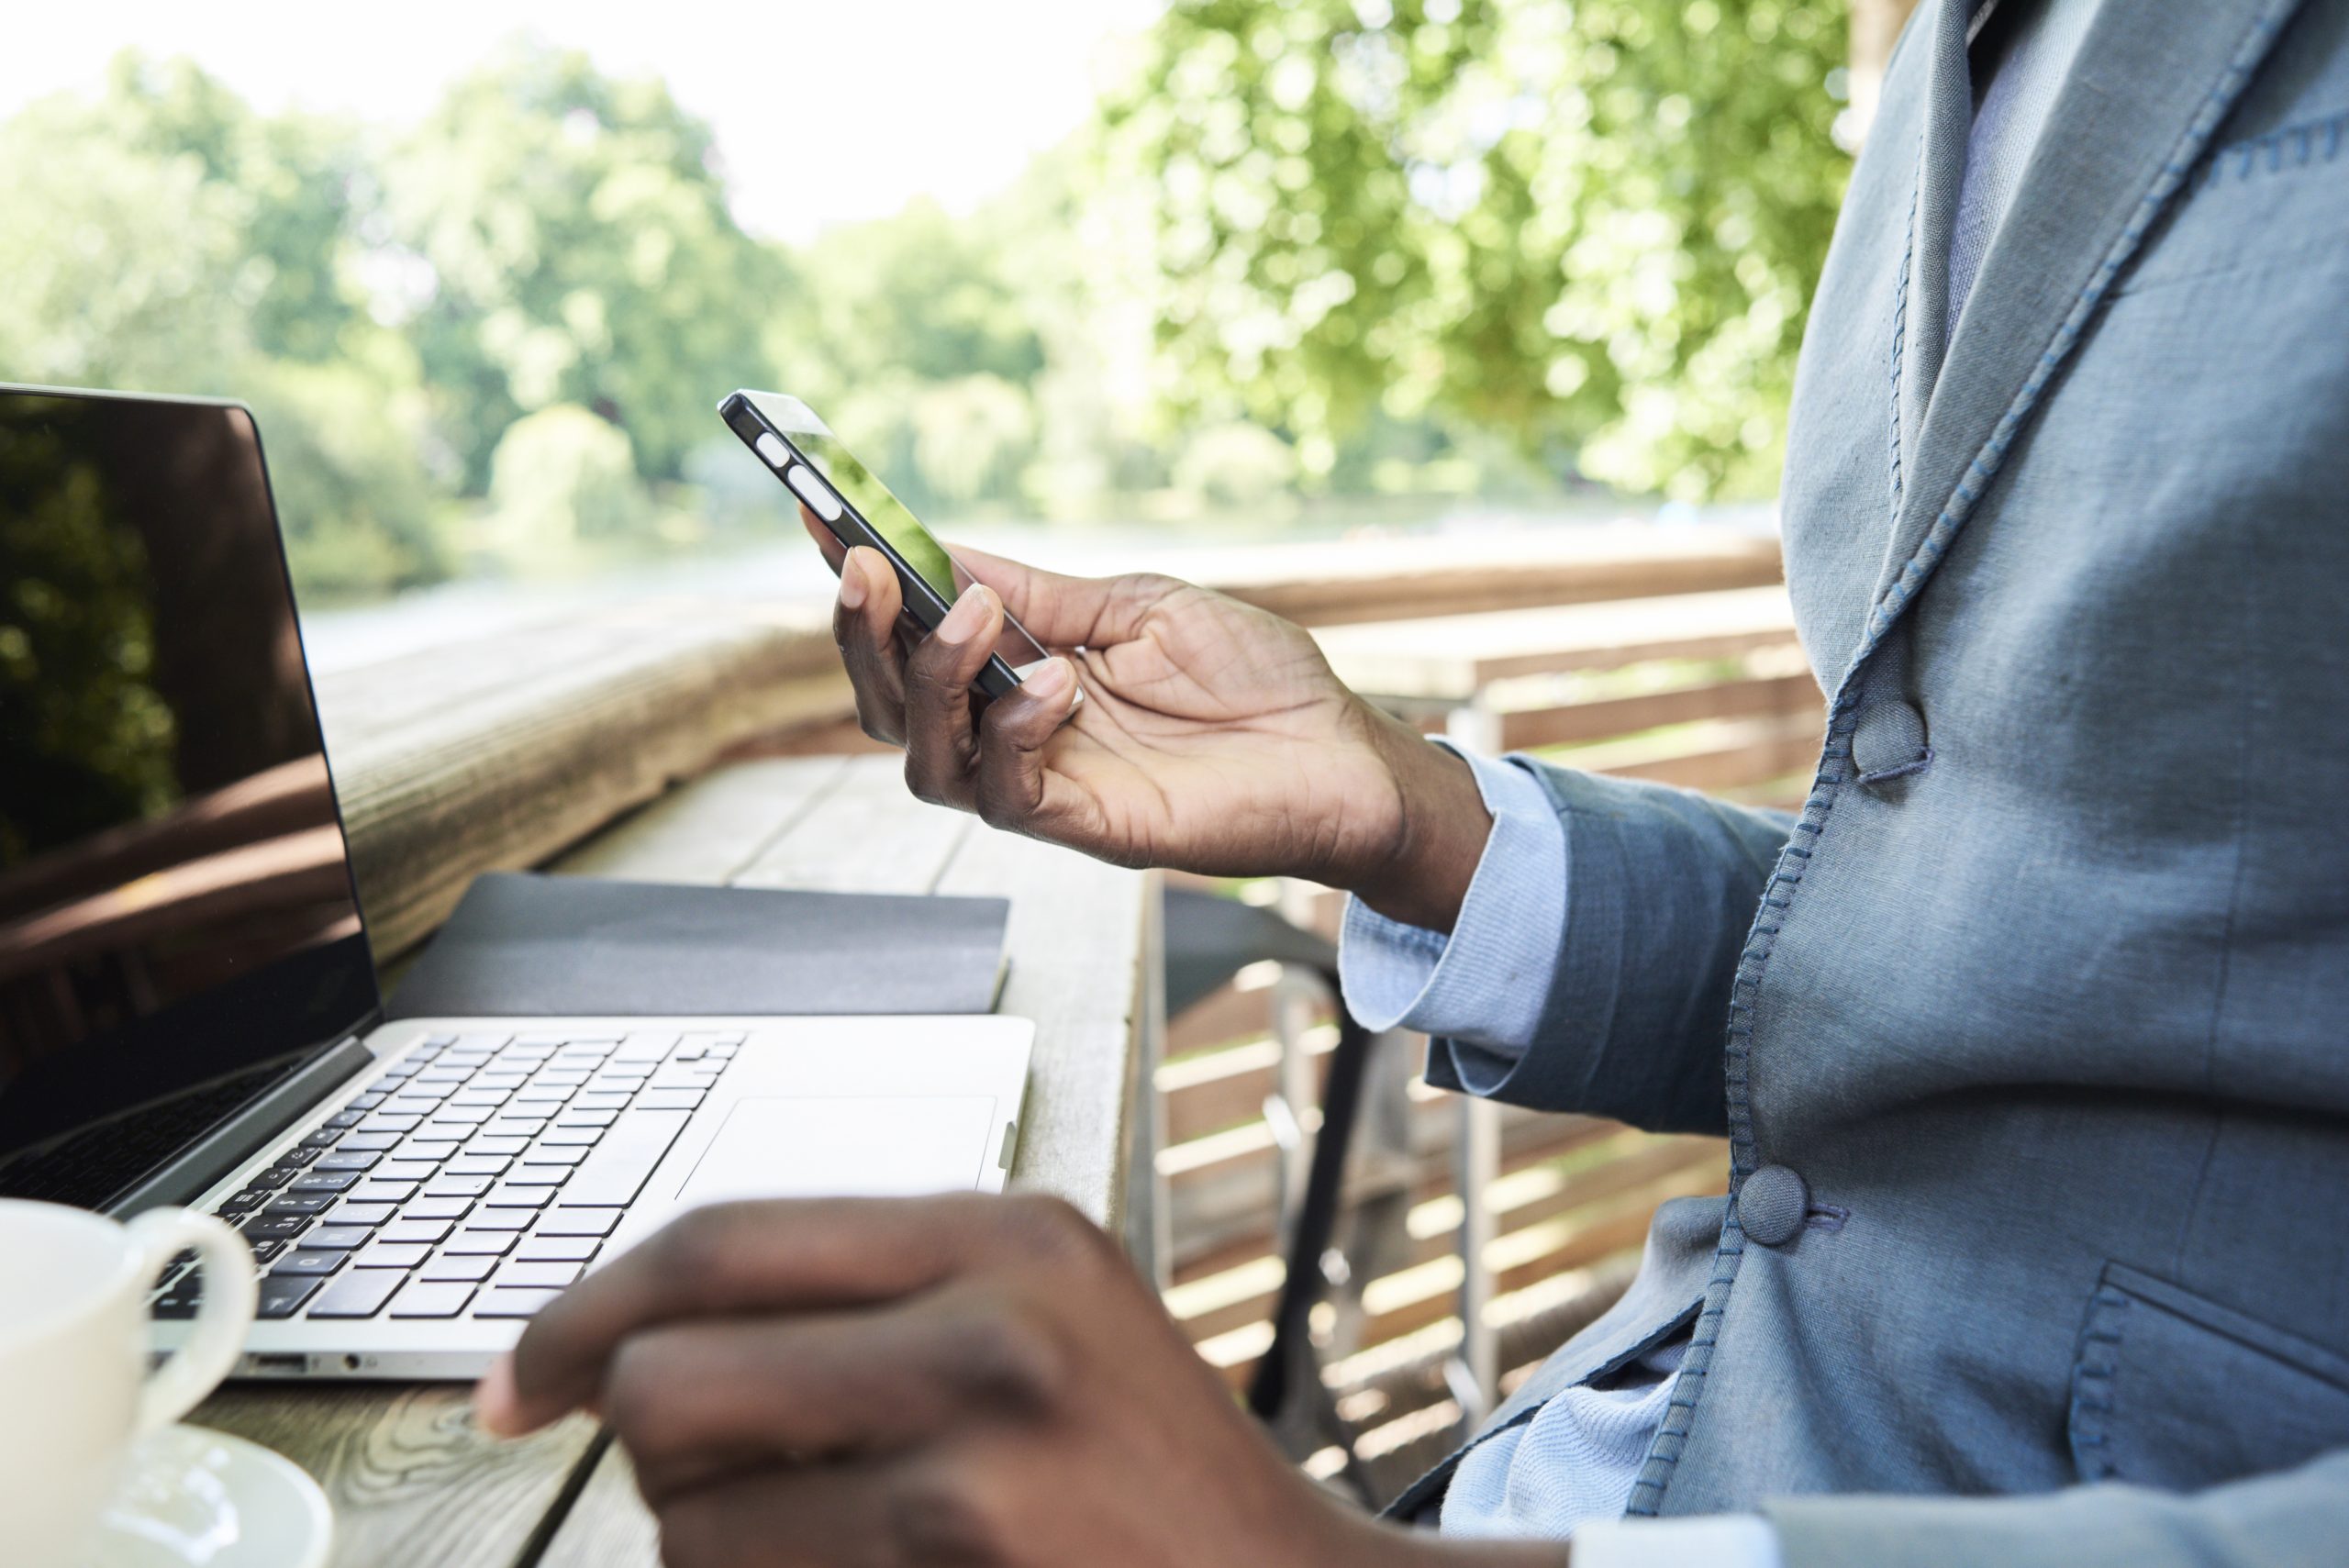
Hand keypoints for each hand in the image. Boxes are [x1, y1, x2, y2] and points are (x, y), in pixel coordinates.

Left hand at [475, 1195, 1563, 1567]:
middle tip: (733, 1492)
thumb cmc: (1154, 1481)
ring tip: (852, 1551)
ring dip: (724, 1553)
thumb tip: (640, 1338)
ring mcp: (974, 1468)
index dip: (584, 1311)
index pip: (720, 1243)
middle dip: (662, 1457)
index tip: (515, 1379)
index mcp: (1008, 1235)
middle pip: (670, 1381)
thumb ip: (877, 1297)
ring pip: (687, 1522)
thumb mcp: (1050, 1319)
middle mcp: (990, 1328)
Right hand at [812, 518, 1488, 930]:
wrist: (1342, 751)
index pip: (916, 635)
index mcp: (1025, 671)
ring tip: (970, 615)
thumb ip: (1043, 594)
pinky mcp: (1081, 826)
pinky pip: (1003, 794)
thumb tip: (947, 553)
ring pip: (924, 755)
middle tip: (864, 569)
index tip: (819, 516)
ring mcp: (1043, 783)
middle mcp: (1017, 731)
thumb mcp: (1139, 605)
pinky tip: (1052, 688)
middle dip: (862, 636)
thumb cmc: (1256, 680)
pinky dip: (1010, 734)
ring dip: (927, 679)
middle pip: (890, 703)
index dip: (864, 588)